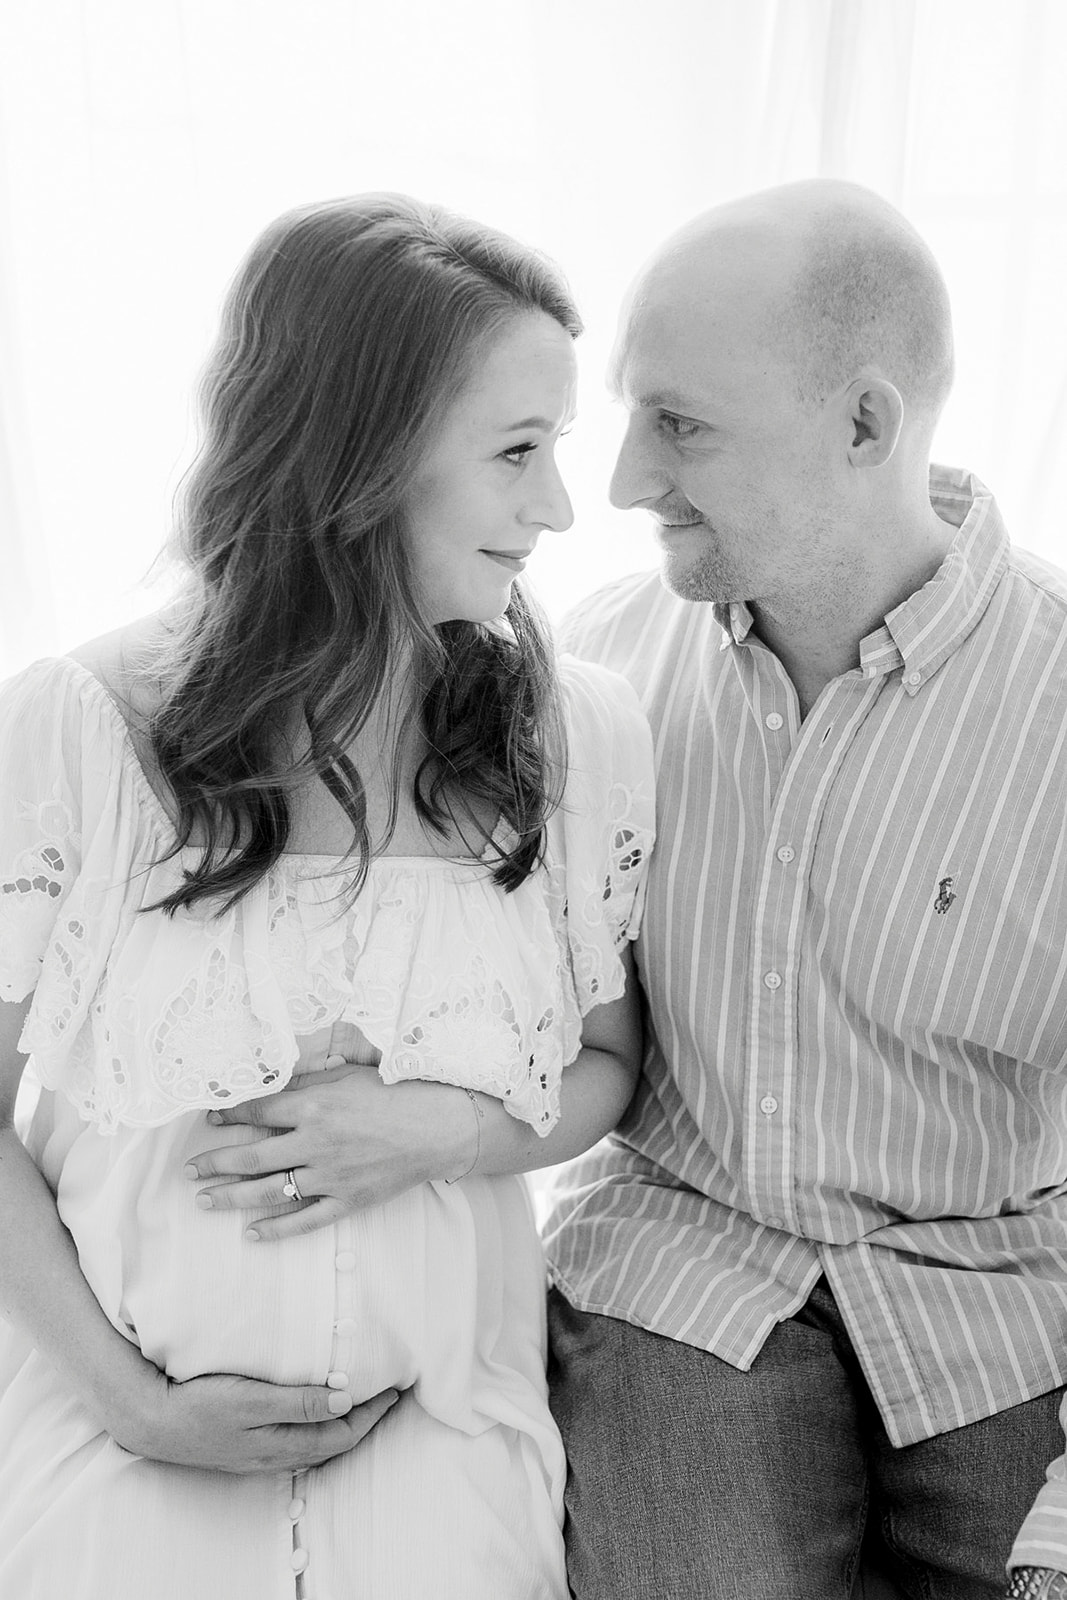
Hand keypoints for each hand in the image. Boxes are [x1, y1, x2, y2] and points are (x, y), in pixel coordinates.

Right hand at [113, 1365, 400, 1473]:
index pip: (342, 1433)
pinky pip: (297, 1444)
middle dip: (366, 1421)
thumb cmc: (200, 1405)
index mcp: (281, 1443)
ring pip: (317, 1447)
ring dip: (344, 1427)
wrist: (153, 1422)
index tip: (394, 1390)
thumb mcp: (252, 1400)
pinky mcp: (248, 1448)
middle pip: (334, 1444)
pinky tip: (318, 1418)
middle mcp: (275, 1455)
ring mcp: (261, 1454)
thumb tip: (343, 1401)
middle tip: (390, 1396)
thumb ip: (297, 1402)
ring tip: (364, 1405)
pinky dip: (319, 1431)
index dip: (372, 1413)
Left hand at [184, 1062, 476, 1242]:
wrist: (437, 1127)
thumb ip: (310, 1079)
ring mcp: (330, 1176)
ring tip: (203, 1200)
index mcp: (315, 1106)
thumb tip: (272, 1076)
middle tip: (188, 1169)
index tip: (208, 1118)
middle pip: (251, 1156)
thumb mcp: (350, 1074)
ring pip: (268, 1191)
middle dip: (215, 1162)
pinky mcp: (346, 1201)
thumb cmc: (395, 1093)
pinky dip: (276, 1229)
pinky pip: (304, 1220)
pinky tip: (250, 1233)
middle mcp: (315, 1143)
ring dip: (231, 1196)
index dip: (229, 1114)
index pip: (258, 1111)